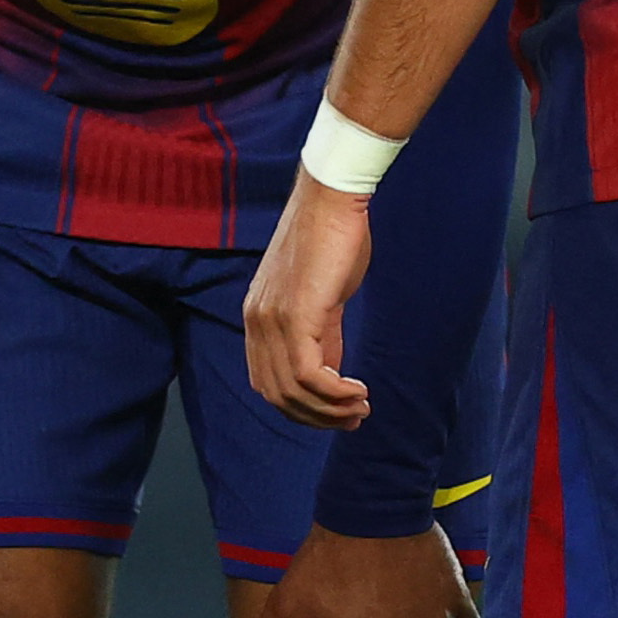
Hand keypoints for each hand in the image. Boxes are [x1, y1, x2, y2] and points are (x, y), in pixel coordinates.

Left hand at [243, 174, 377, 426]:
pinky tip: (357, 392)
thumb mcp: (321, 296)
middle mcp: (257, 323)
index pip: (267, 384)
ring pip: (293, 391)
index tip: (335, 413)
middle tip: (354, 419)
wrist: (332, 199)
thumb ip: (320, 334)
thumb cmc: (333, 240)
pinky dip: (334, 393)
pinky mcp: (296, 316)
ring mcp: (273, 320)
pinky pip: (309, 374)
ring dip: (330, 409)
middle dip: (317, 417)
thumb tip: (330, 372)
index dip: (301, 408)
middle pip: (277, 395)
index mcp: (256, 318)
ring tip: (360, 408)